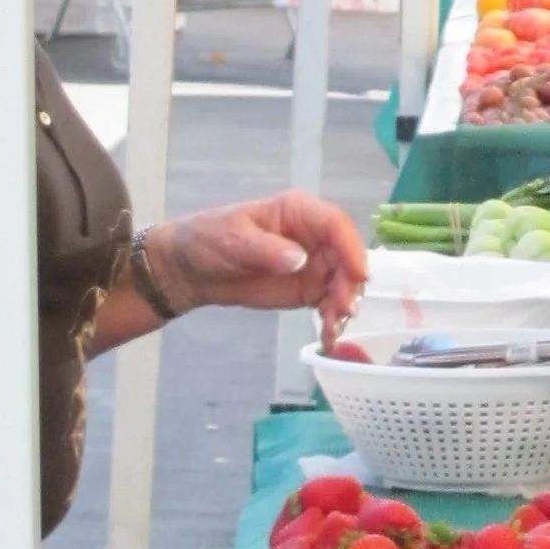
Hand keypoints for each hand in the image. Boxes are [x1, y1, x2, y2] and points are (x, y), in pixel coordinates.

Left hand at [153, 195, 367, 342]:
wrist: (191, 270)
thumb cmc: (209, 240)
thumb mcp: (232, 240)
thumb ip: (265, 250)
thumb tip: (298, 259)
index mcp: (299, 212)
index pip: (334, 224)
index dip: (351, 247)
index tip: (358, 275)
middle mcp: (314, 236)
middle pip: (346, 255)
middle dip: (350, 283)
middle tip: (342, 310)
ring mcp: (314, 263)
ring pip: (344, 282)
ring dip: (344, 304)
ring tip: (332, 328)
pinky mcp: (308, 289)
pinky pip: (330, 302)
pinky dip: (332, 319)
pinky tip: (328, 336)